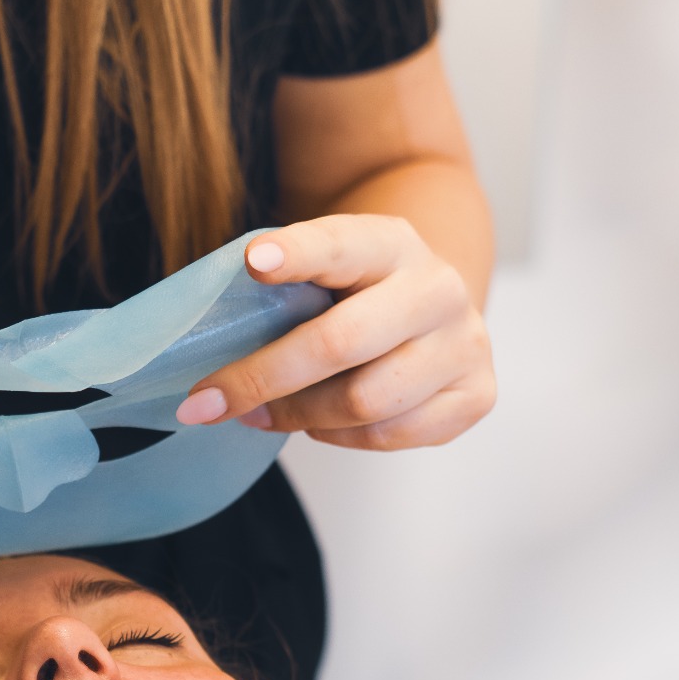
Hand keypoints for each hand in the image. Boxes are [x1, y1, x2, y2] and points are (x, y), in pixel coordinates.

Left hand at [175, 215, 495, 449]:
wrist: (435, 308)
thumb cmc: (357, 294)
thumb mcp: (325, 273)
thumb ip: (282, 289)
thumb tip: (209, 345)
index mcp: (392, 243)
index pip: (340, 245)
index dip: (297, 254)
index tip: (251, 262)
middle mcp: (438, 289)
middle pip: (341, 343)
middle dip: (261, 377)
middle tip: (203, 402)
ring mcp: (464, 344)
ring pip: (361, 403)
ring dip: (296, 415)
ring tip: (260, 413)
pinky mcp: (475, 396)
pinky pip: (387, 435)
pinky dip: (338, 436)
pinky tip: (319, 421)